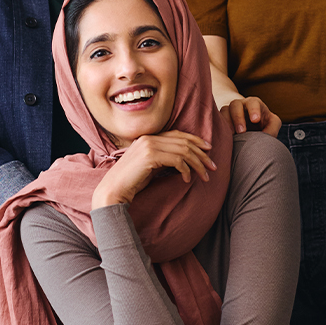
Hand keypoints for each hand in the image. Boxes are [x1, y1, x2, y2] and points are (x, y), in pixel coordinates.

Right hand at [92, 131, 216, 209]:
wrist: (113, 191)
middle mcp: (149, 138)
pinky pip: (177, 160)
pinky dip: (186, 170)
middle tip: (213, 166)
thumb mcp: (150, 166)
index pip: (178, 133)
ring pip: (183, 150)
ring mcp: (149, 145)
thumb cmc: (131, 182)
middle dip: (201, 154)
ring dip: (197, 164)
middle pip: (184, 141)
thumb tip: (184, 160)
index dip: (196, 140)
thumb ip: (163, 158)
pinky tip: (187, 180)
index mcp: (148, 137)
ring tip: (205, 176)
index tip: (208, 149)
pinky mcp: (150, 156)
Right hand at [222, 97, 281, 137]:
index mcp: (254, 104)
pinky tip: (223, 135)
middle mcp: (240, 105)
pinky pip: (216, 119)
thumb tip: (267, 138)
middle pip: (236, 105)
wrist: (249, 123)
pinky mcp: (220, 118)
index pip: (253, 103)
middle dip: (238, 117)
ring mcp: (228, 111)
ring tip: (232, 135)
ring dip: (227, 122)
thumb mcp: (271, 123)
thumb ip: (272, 128)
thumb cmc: (262, 123)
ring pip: (224, 111)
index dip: (254, 110)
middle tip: (241, 131)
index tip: (255, 120)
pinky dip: (219, 126)